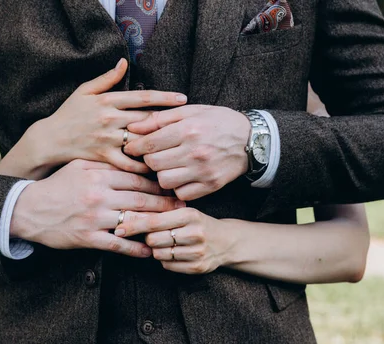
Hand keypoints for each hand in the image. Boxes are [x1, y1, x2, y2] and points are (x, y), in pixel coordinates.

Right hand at [0, 58, 187, 179]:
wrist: (50, 140)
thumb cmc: (69, 114)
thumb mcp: (84, 91)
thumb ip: (106, 79)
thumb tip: (124, 63)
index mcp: (108, 101)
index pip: (142, 97)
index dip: (165, 97)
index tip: (184, 100)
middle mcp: (109, 119)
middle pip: (147, 120)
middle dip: (170, 122)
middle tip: (191, 126)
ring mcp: (107, 139)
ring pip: (141, 141)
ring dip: (162, 145)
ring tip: (182, 149)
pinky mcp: (104, 157)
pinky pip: (129, 164)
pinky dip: (145, 167)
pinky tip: (161, 169)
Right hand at [10, 159, 185, 257]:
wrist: (28, 209)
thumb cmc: (56, 185)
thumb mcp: (79, 167)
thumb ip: (105, 165)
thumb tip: (132, 161)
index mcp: (98, 175)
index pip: (136, 178)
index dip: (157, 182)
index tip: (173, 185)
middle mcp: (99, 195)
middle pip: (141, 199)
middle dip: (165, 203)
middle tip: (183, 206)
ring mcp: (95, 218)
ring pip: (134, 221)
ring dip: (156, 225)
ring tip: (173, 227)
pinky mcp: (88, 238)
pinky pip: (118, 245)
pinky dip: (136, 249)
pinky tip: (150, 251)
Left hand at [114, 208, 235, 273]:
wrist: (227, 240)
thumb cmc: (197, 223)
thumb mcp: (182, 213)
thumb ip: (158, 214)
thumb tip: (126, 216)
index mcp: (189, 214)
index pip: (154, 221)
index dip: (133, 225)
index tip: (118, 228)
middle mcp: (195, 232)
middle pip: (153, 240)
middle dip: (149, 238)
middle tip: (155, 235)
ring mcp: (197, 251)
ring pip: (159, 254)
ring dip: (157, 250)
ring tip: (169, 243)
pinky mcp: (197, 267)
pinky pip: (168, 265)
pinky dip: (166, 260)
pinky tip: (176, 253)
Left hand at [124, 105, 249, 200]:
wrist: (251, 139)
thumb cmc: (217, 122)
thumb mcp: (190, 111)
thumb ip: (159, 119)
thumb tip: (132, 128)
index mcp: (188, 130)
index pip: (149, 144)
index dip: (135, 147)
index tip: (132, 148)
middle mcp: (195, 152)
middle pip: (153, 164)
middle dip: (149, 160)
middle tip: (154, 155)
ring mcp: (203, 171)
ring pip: (164, 181)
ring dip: (162, 174)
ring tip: (169, 166)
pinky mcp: (210, 185)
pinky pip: (181, 193)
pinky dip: (178, 187)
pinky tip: (182, 176)